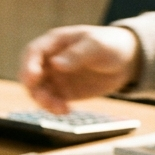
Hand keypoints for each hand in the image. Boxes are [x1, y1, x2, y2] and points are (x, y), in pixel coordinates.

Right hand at [20, 25, 140, 113]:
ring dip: (44, 101)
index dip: (28, 65)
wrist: (127, 60)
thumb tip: (55, 64)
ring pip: (38, 90)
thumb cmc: (110, 44)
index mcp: (54, 42)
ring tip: (61, 109)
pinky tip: (66, 111)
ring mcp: (55, 76)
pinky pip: (51, 101)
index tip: (32, 79)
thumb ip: (76, 55)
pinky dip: (54, 108)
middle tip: (45, 101)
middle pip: (29, 74)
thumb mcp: (96, 46)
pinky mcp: (63, 91)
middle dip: (33, 88)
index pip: (33, 52)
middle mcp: (50, 59)